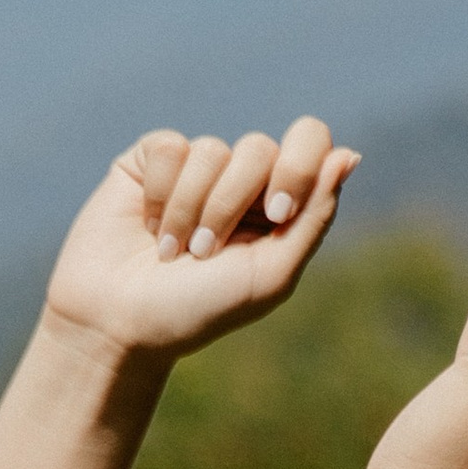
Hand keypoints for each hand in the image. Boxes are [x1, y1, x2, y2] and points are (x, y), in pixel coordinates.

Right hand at [43, 115, 359, 366]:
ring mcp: (194, 169)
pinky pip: (170, 147)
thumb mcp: (269, 276)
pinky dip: (161, 194)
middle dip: (232, 203)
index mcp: (277, 205)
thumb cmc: (197, 312)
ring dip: (190, 210)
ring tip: (171, 253)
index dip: (298, 165)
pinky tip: (148, 227)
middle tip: (206, 252)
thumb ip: (314, 217)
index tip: (277, 212)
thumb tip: (348, 155)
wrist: (118, 325)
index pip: (309, 143)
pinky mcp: (150, 162)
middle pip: (259, 148)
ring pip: (211, 151)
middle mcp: (239, 181)